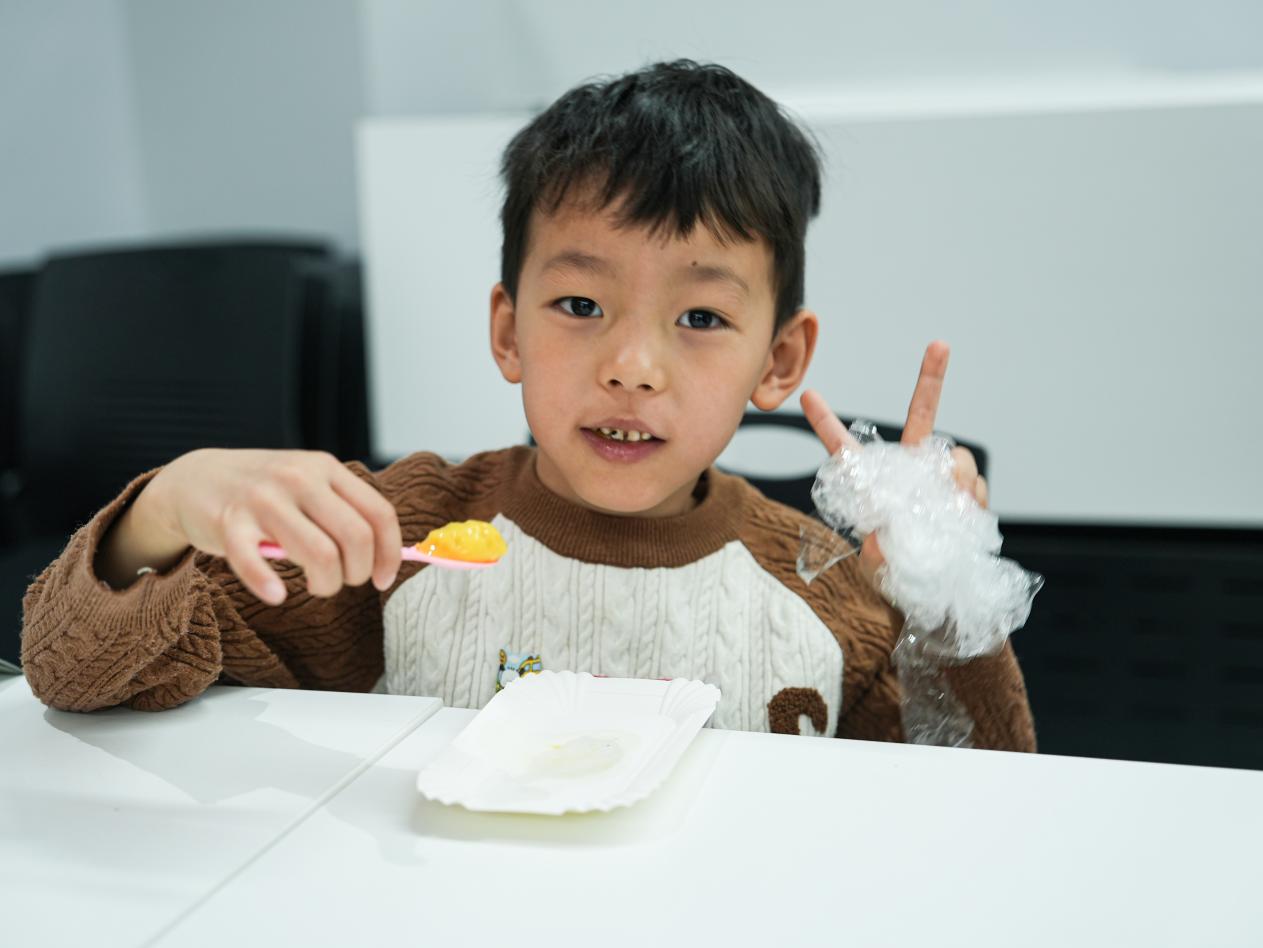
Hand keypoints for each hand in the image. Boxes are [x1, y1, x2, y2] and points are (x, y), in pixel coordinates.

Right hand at [102, 449, 401, 604]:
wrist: (194, 479)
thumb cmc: (263, 492)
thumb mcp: (307, 485)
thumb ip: (342, 511)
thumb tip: (386, 556)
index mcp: (326, 469)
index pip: (379, 513)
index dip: (389, 553)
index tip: (382, 580)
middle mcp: (299, 478)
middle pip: (356, 537)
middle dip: (357, 573)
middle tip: (340, 582)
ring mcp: (263, 498)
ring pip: (319, 553)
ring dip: (326, 584)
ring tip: (315, 586)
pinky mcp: (228, 521)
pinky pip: (255, 562)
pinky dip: (269, 585)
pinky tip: (277, 594)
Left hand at [798, 341, 987, 583]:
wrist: (936, 593)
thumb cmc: (898, 575)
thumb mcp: (879, 572)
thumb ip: (876, 556)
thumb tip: (881, 540)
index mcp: (872, 483)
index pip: (844, 448)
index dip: (825, 423)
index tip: (807, 395)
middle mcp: (907, 471)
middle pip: (922, 416)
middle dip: (932, 378)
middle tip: (940, 344)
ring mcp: (940, 478)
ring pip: (957, 456)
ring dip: (959, 476)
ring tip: (953, 504)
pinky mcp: (968, 494)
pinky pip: (976, 484)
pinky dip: (974, 500)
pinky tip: (965, 517)